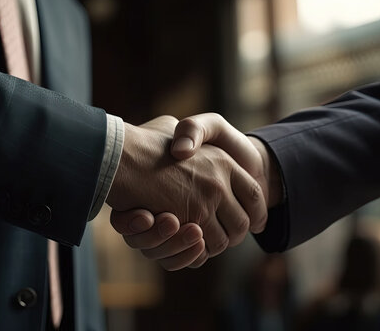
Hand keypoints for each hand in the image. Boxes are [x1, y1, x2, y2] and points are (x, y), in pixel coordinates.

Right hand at [106, 115, 266, 268]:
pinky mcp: (192, 219)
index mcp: (223, 160)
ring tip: (202, 242)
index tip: (254, 222)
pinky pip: (204, 246)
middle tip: (225, 237)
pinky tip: (188, 245)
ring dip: (214, 246)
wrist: (122, 153)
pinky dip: (198, 252)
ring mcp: (208, 200)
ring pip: (225, 239)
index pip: (255, 194)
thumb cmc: (145, 141)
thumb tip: (187, 145)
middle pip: (243, 222)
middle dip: (235, 235)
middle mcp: (221, 180)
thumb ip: (188, 136)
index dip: (256, 212)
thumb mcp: (174, 128)